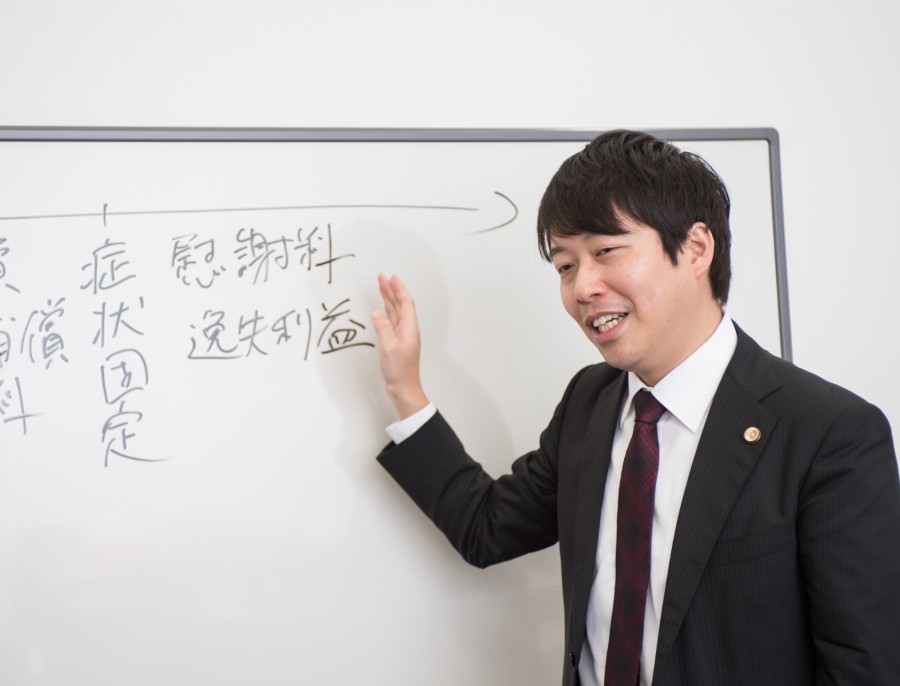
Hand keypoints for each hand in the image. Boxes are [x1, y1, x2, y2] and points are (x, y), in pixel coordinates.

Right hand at [371, 274, 429, 418]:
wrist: (404, 388)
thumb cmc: (400, 371)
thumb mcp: (390, 347)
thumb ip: (383, 328)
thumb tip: (377, 313)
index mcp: (409, 328)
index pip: (405, 303)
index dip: (399, 289)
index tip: (392, 277)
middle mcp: (407, 330)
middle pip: (400, 304)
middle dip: (391, 290)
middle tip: (382, 278)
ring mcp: (402, 336)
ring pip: (395, 312)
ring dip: (388, 299)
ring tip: (381, 287)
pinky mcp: (396, 342)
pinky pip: (391, 321)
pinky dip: (385, 312)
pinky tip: (380, 310)